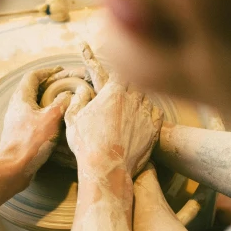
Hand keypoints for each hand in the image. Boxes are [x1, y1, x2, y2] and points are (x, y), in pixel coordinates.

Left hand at [0, 67, 71, 180]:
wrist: (14, 167)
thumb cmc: (31, 141)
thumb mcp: (52, 118)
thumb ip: (62, 103)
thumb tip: (68, 95)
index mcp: (21, 98)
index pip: (33, 76)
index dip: (48, 72)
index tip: (60, 71)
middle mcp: (16, 107)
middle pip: (33, 89)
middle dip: (49, 86)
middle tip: (64, 86)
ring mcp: (16, 121)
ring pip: (34, 104)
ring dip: (48, 102)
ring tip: (63, 104)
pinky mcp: (19, 134)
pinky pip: (34, 118)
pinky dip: (46, 116)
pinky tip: (56, 123)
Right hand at [65, 44, 163, 177]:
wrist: (108, 168)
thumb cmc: (87, 145)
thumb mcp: (73, 119)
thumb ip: (77, 100)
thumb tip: (81, 90)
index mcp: (113, 92)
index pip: (120, 70)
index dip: (119, 65)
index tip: (117, 61)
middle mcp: (132, 98)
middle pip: (137, 80)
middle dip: (133, 78)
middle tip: (131, 77)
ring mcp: (145, 113)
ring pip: (148, 95)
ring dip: (141, 95)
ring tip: (137, 98)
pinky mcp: (154, 129)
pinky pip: (157, 112)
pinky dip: (152, 110)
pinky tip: (146, 114)